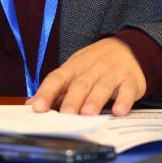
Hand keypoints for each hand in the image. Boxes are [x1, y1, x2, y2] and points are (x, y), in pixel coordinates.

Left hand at [28, 37, 146, 116]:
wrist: (130, 48)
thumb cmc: (97, 64)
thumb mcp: (75, 71)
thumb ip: (56, 89)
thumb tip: (31, 104)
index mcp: (74, 67)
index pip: (57, 78)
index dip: (46, 92)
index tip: (37, 107)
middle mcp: (92, 69)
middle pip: (80, 84)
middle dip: (72, 99)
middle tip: (65, 114)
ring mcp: (112, 73)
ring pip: (102, 87)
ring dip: (95, 100)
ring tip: (88, 113)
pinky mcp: (131, 80)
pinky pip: (127, 90)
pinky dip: (124, 100)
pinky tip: (119, 111)